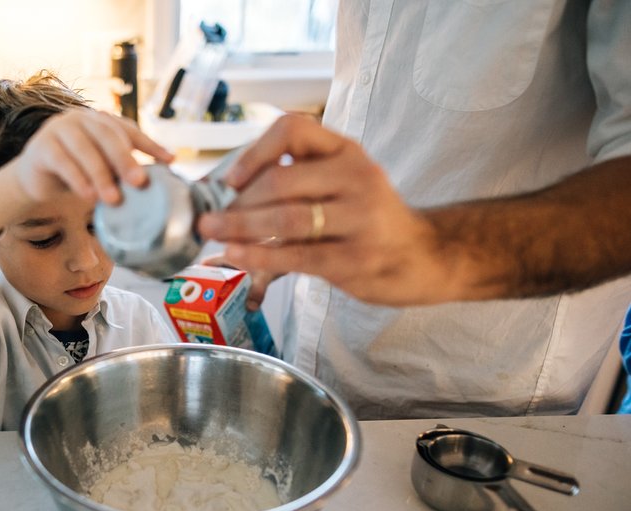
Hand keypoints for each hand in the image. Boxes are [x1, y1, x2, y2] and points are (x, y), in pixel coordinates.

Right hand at [11, 108, 173, 205]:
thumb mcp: (102, 167)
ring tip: (113, 199)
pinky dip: (77, 179)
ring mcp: (58, 129)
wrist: (34, 179)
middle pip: (107, 136)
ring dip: (100, 175)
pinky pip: (62, 161)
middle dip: (125, 160)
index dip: (149, 144)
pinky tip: (88, 196)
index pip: (128, 129)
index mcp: (98, 120)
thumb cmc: (75, 172)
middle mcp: (80, 118)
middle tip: (139, 183)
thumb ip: (123, 167)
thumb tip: (162, 172)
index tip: (169, 162)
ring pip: (85, 149)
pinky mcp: (42, 146)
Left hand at [196, 114, 459, 305]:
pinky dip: (259, 256)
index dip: (255, 152)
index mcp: (346, 152)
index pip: (294, 130)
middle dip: (237, 204)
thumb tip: (224, 196)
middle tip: (209, 220)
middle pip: (281, 182)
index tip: (231, 179)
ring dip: (240, 229)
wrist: (423, 256)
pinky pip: (296, 256)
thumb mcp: (341, 184)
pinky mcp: (354, 259)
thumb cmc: (367, 219)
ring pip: (286, 219)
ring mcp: (359, 218)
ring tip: (212, 235)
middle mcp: (356, 177)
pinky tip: (235, 256)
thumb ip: (294, 184)